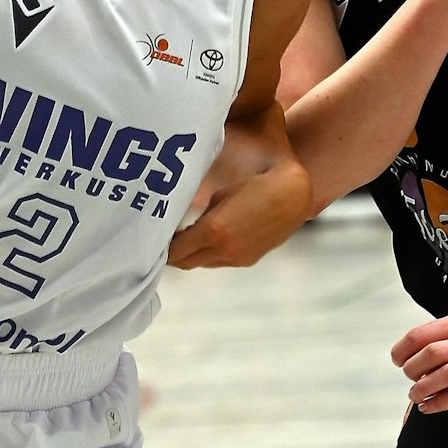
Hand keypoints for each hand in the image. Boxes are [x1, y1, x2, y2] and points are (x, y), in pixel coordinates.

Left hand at [167, 161, 309, 268]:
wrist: (293, 194)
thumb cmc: (256, 184)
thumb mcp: (221, 194)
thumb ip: (201, 212)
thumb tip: (188, 224)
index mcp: (213, 231)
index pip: (175, 250)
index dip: (163, 245)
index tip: (155, 236)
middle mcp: (223, 250)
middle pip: (185, 262)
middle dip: (173, 253)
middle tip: (164, 240)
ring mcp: (237, 258)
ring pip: (202, 263)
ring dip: (191, 254)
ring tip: (184, 239)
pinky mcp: (248, 260)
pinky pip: (220, 262)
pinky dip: (209, 254)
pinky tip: (209, 239)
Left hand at [392, 313, 447, 411]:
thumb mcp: (442, 337)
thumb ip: (421, 343)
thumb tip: (399, 358)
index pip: (420, 334)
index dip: (402, 350)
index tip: (397, 360)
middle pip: (434, 353)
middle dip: (413, 368)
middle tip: (409, 376)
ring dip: (424, 387)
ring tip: (414, 394)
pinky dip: (437, 403)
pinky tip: (426, 405)